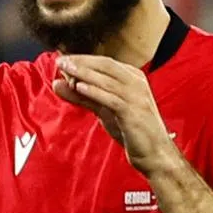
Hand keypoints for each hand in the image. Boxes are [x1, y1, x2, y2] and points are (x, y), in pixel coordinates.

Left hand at [54, 54, 179, 175]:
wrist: (154, 153)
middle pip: (106, 66)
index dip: (82, 59)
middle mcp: (136, 83)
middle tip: (60, 61)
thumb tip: (57, 83)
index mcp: (132, 78)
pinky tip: (79, 88)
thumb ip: (82, 95)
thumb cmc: (130, 129)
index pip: (104, 63)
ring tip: (66, 70)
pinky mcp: (134, 112)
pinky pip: (112, 99)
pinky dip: (95, 92)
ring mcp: (137, 97)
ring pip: (108, 80)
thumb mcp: (103, 109)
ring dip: (85, 74)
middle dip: (81, 62)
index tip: (62, 59)